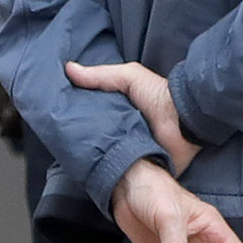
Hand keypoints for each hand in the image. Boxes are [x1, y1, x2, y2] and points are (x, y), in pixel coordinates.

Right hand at [64, 59, 196, 172]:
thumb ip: (101, 76)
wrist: (186, 121)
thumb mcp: (129, 77)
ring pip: (105, 158)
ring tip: (72, 160)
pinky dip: (111, 174)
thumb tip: (68, 68)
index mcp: (119, 112)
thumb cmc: (160, 95)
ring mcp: (131, 152)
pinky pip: (122, 173)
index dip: (75, 118)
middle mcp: (123, 132)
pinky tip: (93, 173)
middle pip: (95, 139)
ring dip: (93, 159)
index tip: (56, 120)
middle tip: (61, 142)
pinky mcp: (142, 169)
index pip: (91, 117)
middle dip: (81, 141)